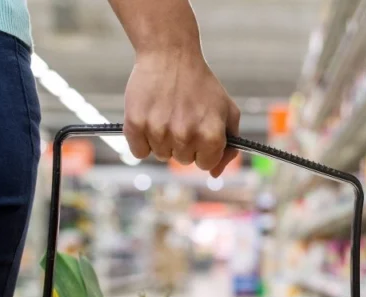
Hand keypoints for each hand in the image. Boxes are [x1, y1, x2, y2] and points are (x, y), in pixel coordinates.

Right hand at [122, 49, 239, 176]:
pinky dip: (142, 140)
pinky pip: (139, 151)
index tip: (199, 131)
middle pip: (183, 160)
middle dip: (184, 144)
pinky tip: (150, 118)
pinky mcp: (135, 124)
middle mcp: (185, 136)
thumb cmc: (201, 84)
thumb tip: (214, 173)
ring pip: (161, 156)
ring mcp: (159, 131)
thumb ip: (230, 145)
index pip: (206, 164)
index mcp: (211, 135)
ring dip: (164, 141)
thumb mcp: (228, 111)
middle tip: (182, 117)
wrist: (170, 55)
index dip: (204, 149)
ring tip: (167, 114)